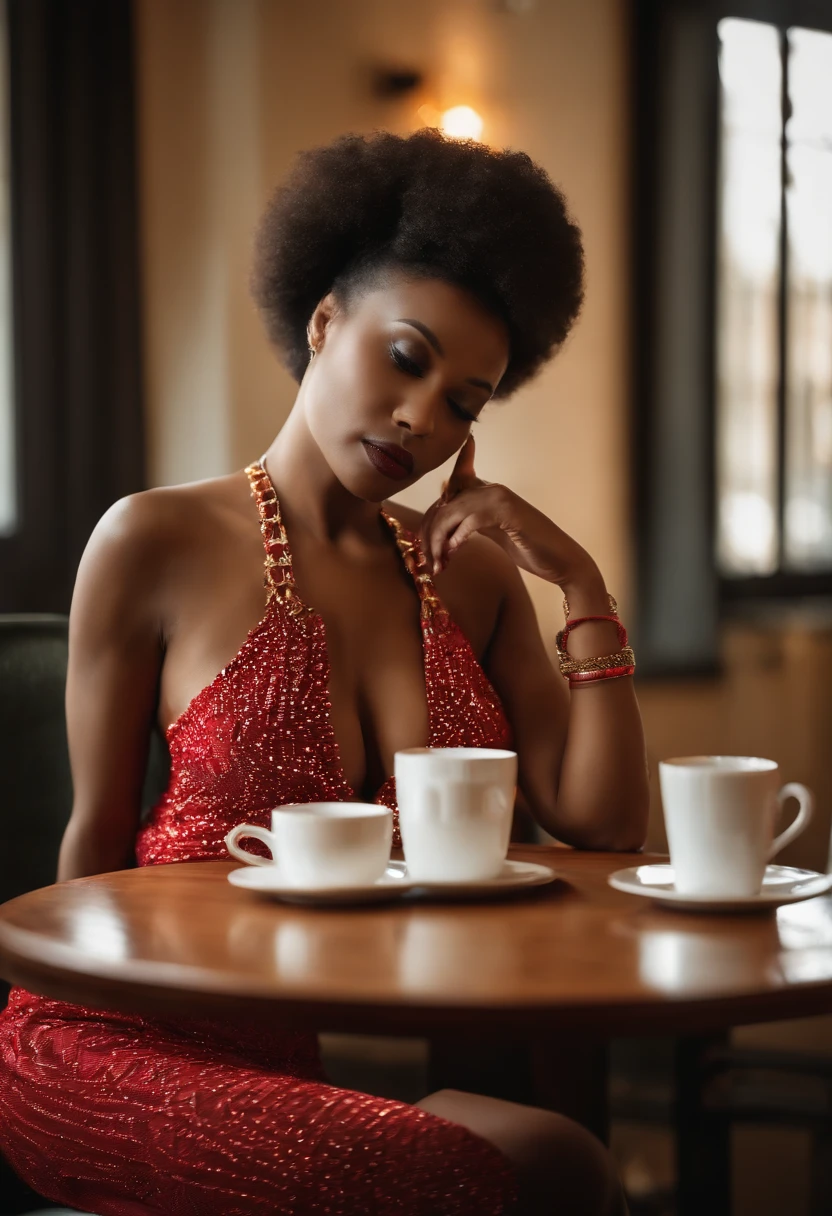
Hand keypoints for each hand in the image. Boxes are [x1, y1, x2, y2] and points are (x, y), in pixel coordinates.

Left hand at [419, 434, 602, 592]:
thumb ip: (472, 523)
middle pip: (444, 504)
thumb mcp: (495, 532)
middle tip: (427, 560)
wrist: (562, 560)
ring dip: (439, 541)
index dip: (431, 508)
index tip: (426, 532)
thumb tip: (445, 528)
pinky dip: (457, 538)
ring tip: (439, 564)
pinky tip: (453, 554)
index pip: (453, 483)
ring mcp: (500, 498)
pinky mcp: (507, 513)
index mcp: (489, 491)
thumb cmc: (530, 548)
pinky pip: (470, 521)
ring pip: (452, 512)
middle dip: (429, 533)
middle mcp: (492, 489)